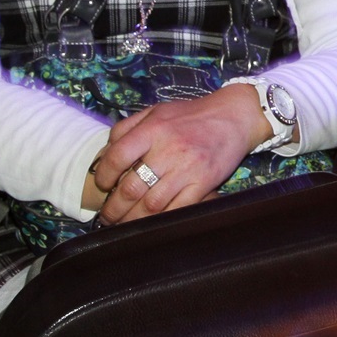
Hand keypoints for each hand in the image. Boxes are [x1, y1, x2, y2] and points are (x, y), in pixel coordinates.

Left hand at [90, 83, 273, 224]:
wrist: (234, 116)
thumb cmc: (191, 115)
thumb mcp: (156, 111)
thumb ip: (127, 127)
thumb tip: (105, 154)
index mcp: (153, 129)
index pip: (117, 157)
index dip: (104, 176)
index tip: (102, 186)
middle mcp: (168, 149)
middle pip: (131, 188)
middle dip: (113, 208)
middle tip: (107, 216)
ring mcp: (187, 169)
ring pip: (151, 205)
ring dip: (132, 220)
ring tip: (123, 225)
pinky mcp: (204, 183)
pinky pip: (177, 210)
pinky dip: (160, 221)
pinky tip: (150, 224)